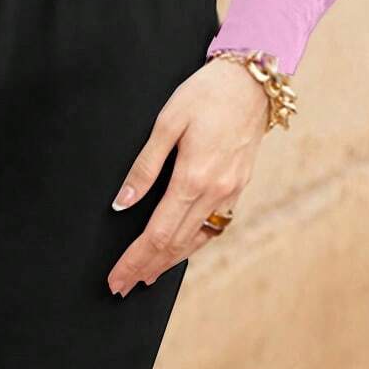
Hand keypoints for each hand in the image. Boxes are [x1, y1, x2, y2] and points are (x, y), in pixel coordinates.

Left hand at [105, 57, 272, 297]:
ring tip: (145, 277)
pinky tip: (180, 249)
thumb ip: (144, 166)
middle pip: (174, 245)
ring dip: (168, 262)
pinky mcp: (238, 187)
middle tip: (120, 286)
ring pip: (195, 240)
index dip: (133, 260)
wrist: (253, 81)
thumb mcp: (167, 121)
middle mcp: (215, 193)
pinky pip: (212, 227)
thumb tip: (122, 204)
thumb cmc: (206, 93)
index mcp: (193, 178)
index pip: (157, 235)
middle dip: (145, 268)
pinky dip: (192, 244)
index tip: (115, 277)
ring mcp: (230, 192)